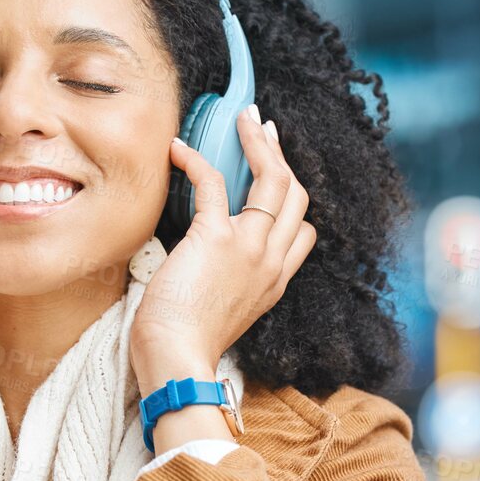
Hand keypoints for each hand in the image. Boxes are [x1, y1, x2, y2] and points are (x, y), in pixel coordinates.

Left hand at [130, 104, 316, 377]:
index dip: (290, 199)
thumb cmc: (185, 345)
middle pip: (296, 195)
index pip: (303, 232)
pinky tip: (178, 148)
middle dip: (281, 155)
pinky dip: (196, 159)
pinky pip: (213, 182)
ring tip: (242, 119)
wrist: (176, 362)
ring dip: (257, 142)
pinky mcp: (215, 238)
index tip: (273, 173)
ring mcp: (249, 248)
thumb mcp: (225, 314)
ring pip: (272, 179)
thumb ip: (229, 285)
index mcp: (275, 282)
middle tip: (262, 128)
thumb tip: (205, 265)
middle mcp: (271, 262)